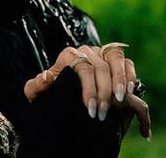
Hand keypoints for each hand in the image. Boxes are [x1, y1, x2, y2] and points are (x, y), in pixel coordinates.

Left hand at [23, 43, 150, 138]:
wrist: (60, 93)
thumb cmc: (50, 93)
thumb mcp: (37, 93)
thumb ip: (36, 86)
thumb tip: (47, 77)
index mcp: (68, 55)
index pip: (83, 68)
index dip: (89, 89)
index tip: (90, 109)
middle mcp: (86, 51)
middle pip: (100, 67)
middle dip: (104, 92)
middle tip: (103, 114)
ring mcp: (101, 53)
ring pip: (115, 58)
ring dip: (120, 80)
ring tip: (120, 101)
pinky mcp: (114, 59)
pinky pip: (126, 62)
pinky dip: (129, 76)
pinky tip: (129, 93)